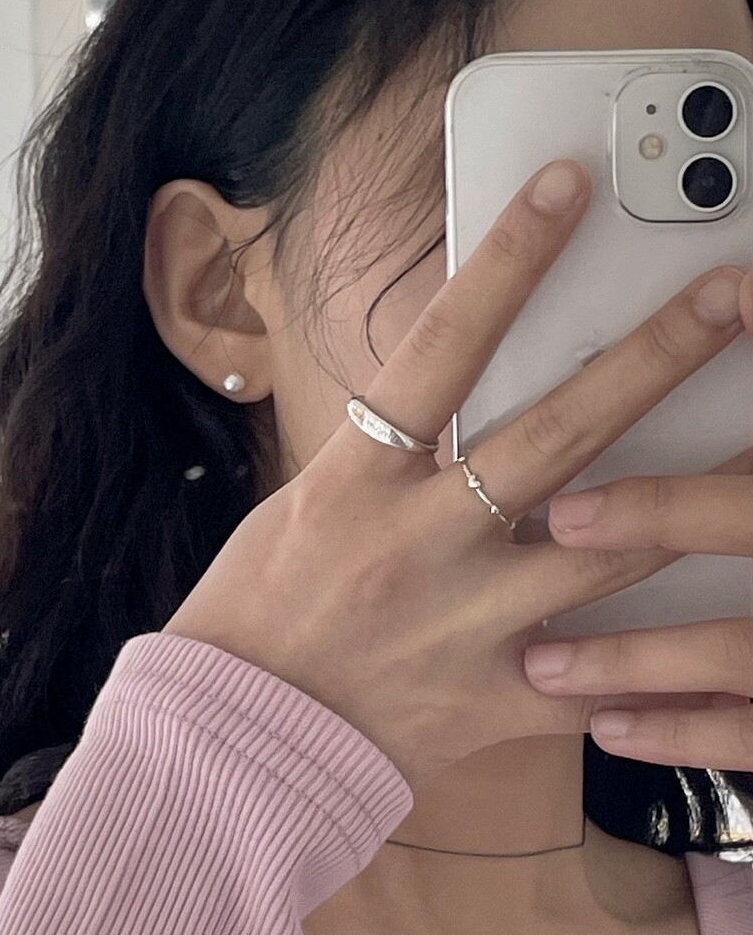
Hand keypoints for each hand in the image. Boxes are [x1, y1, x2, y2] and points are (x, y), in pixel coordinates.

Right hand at [163, 154, 750, 797]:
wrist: (232, 745)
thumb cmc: (253, 614)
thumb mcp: (303, 506)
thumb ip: (385, 459)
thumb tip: (453, 401)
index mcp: (356, 486)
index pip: (440, 351)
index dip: (507, 262)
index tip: (569, 189)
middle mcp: (419, 547)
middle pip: (557, 437)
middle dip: (652, 359)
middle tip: (731, 295)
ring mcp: (465, 626)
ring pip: (608, 549)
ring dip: (697, 495)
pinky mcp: (493, 701)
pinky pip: (598, 681)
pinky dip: (660, 662)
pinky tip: (724, 625)